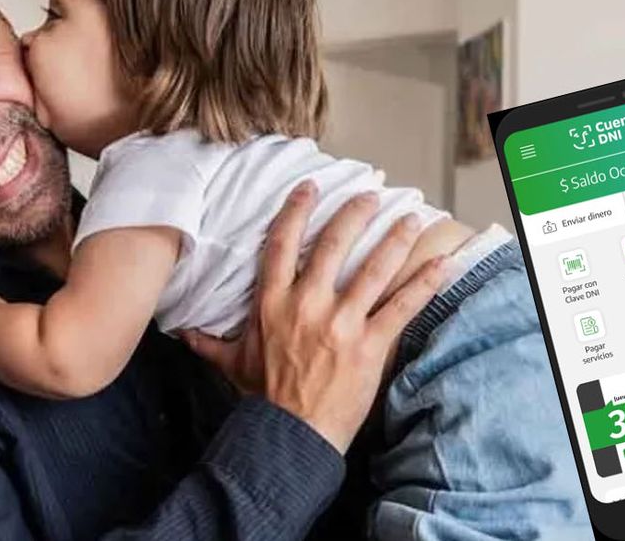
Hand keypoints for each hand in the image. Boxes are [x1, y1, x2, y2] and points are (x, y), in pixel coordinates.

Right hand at [188, 181, 445, 452]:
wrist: (289, 435)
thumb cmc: (263, 399)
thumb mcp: (233, 364)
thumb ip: (210, 342)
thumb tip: (182, 333)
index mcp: (272, 304)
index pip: (281, 245)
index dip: (296, 212)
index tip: (309, 188)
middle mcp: (306, 305)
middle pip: (332, 246)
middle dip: (354, 214)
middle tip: (372, 194)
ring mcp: (340, 323)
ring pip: (372, 269)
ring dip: (395, 240)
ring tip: (412, 219)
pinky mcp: (368, 345)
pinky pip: (401, 306)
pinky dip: (424, 284)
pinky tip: (442, 263)